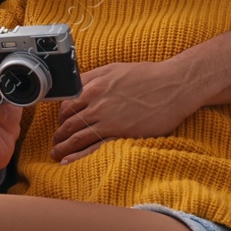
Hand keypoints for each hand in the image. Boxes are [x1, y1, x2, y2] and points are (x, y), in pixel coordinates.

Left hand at [51, 60, 196, 162]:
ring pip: (75, 136)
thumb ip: (94, 77)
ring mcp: (107, 119)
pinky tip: (68, 161)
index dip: (60, 115)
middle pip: (67, 121)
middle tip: (55, 141)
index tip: (61, 122)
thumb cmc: (148, 76)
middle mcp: (96, 102)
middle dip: (58, 133)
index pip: (66, 103)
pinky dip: (77, 155)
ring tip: (56, 154)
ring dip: (62, 146)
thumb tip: (77, 86)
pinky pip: (91, 147)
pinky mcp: (119, 133)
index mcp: (94, 85)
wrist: (174, 86)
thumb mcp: (115, 69)